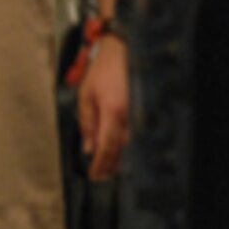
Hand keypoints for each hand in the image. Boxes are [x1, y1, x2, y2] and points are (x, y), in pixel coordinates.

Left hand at [77, 33, 128, 180]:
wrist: (125, 51)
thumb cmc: (105, 69)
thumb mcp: (86, 95)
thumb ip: (86, 123)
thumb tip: (88, 147)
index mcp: (112, 112)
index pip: (106, 147)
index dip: (100, 165)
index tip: (94, 175)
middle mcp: (129, 116)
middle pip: (120, 150)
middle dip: (109, 166)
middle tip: (100, 176)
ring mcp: (139, 114)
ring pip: (129, 144)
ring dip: (118, 157)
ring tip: (108, 168)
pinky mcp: (143, 111)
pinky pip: (135, 134)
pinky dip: (126, 145)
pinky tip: (120, 151)